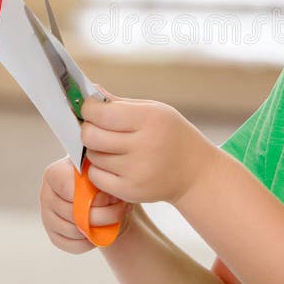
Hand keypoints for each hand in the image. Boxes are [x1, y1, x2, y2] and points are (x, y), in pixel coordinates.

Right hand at [40, 156, 133, 253]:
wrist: (102, 194)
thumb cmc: (101, 178)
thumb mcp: (103, 172)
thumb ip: (101, 179)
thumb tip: (105, 197)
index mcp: (55, 173)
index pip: (68, 189)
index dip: (91, 196)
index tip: (110, 196)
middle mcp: (46, 194)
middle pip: (71, 213)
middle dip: (102, 214)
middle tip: (120, 208)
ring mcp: (47, 216)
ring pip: (73, 231)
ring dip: (99, 227)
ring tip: (115, 218)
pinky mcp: (53, 235)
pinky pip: (72, 245)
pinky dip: (91, 241)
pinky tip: (102, 230)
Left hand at [79, 89, 218, 206]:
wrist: (195, 172)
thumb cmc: (172, 135)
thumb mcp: (155, 111)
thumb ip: (120, 103)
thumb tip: (90, 92)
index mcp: (150, 120)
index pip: (103, 113)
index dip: (89, 108)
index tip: (90, 107)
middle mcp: (144, 145)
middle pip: (91, 136)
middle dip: (88, 129)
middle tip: (97, 127)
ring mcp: (137, 171)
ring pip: (92, 156)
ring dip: (95, 149)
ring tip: (111, 146)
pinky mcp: (130, 191)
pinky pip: (96, 177)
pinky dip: (99, 169)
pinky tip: (113, 163)